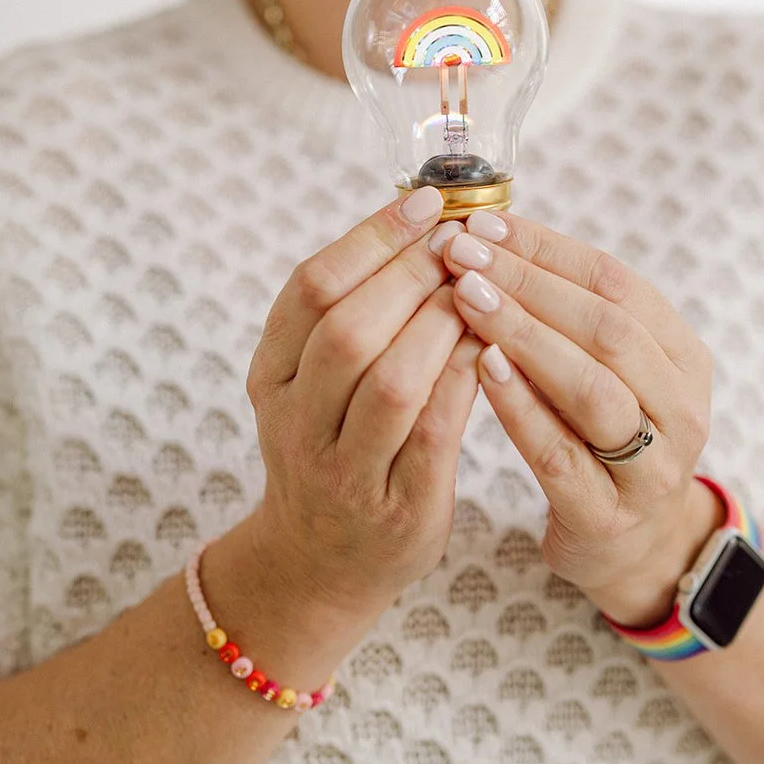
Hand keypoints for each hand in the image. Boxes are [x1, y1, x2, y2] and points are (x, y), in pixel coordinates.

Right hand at [244, 186, 481, 624]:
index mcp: (269, 375)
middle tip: (461, 241)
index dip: (372, 235)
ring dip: (442, 324)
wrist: (321, 562)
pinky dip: (467, 379)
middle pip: (347, 328)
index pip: (312, 286)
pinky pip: (436, 432)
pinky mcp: (398, 509)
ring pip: (392, 381)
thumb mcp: (310, 379)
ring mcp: (344, 471)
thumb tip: (422, 216)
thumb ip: (348, 309)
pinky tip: (493, 344)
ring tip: (478, 288)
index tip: (427, 202)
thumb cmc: (333, 444)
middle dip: (411, 274)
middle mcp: (295, 422)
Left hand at [437, 211, 718, 626]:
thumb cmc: (599, 436)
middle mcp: (680, 407)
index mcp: (682, 356)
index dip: (548, 249)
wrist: (631, 549)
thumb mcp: (604, 370)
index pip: (616, 281)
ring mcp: (651, 467)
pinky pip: (562, 454)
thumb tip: (489, 234)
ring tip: (467, 299)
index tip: (484, 224)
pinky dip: (520, 407)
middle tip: (463, 254)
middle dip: (530, 283)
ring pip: (591, 388)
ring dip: (525, 335)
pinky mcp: (609, 517)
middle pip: (608, 328)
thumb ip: (565, 313)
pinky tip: (481, 369)